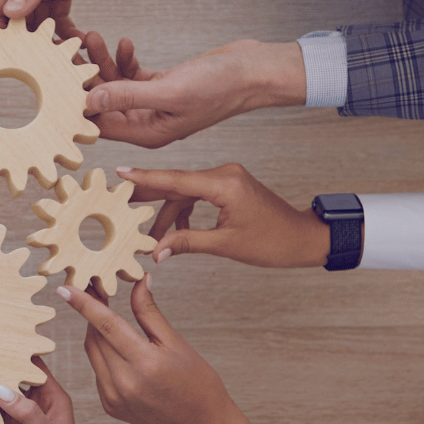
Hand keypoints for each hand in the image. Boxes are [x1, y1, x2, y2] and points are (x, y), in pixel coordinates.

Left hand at [57, 277, 281, 423]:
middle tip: (96, 291)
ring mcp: (114, 397)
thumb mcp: (176, 342)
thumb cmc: (197, 382)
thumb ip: (149, 311)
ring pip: (93, 353)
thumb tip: (138, 281)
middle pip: (95, 338)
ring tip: (106, 317)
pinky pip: (97, 371)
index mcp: (144, 363)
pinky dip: (103, 355)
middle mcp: (124, 383)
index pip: (106, 325)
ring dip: (96, 333)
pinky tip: (117, 349)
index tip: (65, 288)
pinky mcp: (110, 407)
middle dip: (92, 313)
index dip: (84, 303)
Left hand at [81, 33, 306, 147]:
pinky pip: (131, 74)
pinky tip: (125, 42)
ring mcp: (153, 104)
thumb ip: (127, 96)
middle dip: (85, 77)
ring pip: (115, 85)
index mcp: (147, 134)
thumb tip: (88, 101)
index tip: (57, 80)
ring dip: (103, 61)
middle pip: (103, 103)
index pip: (99, 124)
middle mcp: (147, 123)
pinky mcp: (161, 86)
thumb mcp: (169, 91)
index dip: (76, 104)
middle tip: (68, 51)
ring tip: (92, 36)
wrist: (254, 70)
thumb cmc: (221, 87)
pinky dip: (125, 59)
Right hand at [115, 164, 329, 267]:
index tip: (121, 172)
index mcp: (224, 184)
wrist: (302, 237)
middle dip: (150, 194)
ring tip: (152, 233)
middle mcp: (224, 174)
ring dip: (170, 212)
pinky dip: (186, 210)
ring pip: (186, 191)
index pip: (176, 180)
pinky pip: (198, 194)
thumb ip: (188, 243)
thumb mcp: (226, 244)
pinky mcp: (229, 185)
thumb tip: (157, 250)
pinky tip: (178, 231)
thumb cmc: (273, 241)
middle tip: (121, 200)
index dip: (146, 178)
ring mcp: (227, 177)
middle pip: (177, 183)